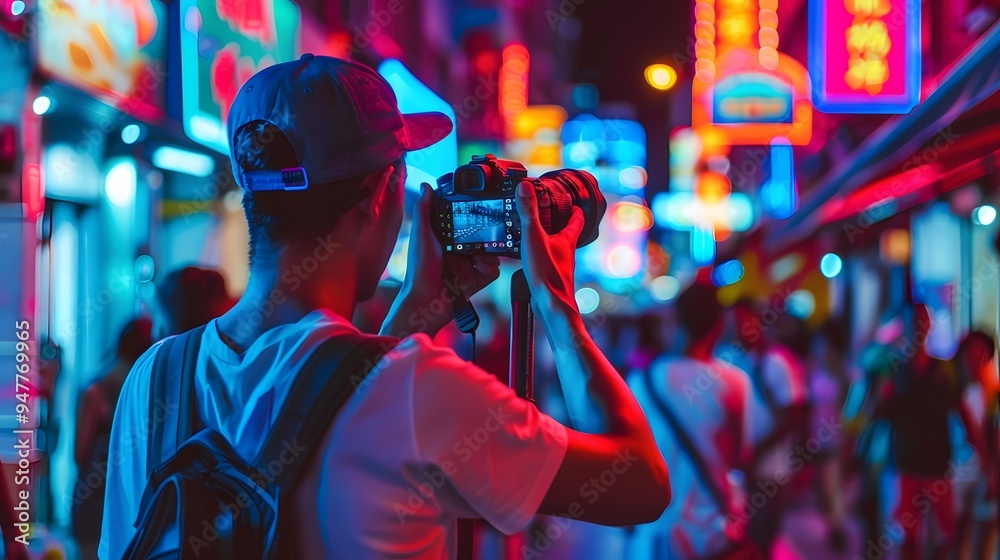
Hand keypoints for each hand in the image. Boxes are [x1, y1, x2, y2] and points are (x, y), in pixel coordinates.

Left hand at [382, 183, 500, 336]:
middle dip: (488, 232)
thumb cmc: (419, 269)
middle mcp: (459, 251)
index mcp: (446, 239)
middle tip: (491, 228)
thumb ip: (424, 210)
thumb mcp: (422, 235)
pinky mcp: (478, 280)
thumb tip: (426, 185)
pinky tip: (480, 267)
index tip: (482, 207)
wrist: (426, 301)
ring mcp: (469, 266)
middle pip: (482, 235)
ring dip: (489, 251)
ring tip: (480, 254)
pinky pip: (493, 269)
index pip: (464, 222)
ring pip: (491, 252)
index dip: (472, 215)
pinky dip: (490, 267)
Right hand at [516, 180, 584, 315]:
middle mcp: (566, 252)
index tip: (571, 202)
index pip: (576, 220)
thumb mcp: (534, 237)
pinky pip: (546, 261)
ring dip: (548, 239)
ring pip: (556, 248)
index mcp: (566, 240)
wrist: (551, 305)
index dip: (575, 209)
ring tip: (535, 232)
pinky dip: (539, 254)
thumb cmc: (547, 274)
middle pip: (566, 233)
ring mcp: (559, 266)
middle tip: (549, 213)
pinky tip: (528, 257)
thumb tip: (525, 186)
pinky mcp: (550, 277)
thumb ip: (529, 212)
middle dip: (559, 222)